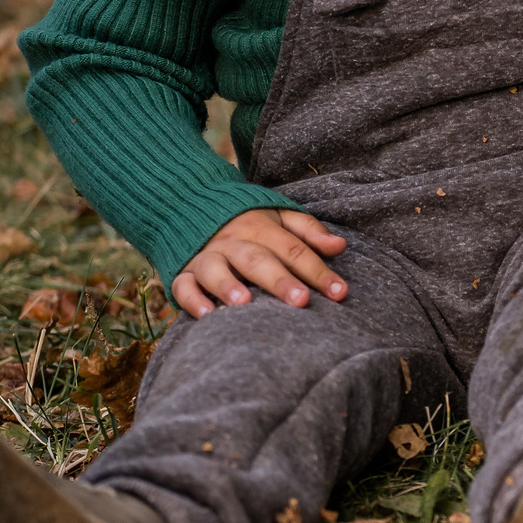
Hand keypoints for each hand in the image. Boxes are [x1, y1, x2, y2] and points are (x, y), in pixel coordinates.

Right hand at [173, 208, 347, 317]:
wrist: (194, 207)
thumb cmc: (250, 222)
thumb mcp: (280, 217)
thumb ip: (309, 231)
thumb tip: (340, 246)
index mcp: (261, 228)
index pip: (294, 250)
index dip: (318, 271)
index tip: (340, 292)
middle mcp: (233, 242)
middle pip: (257, 260)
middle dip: (279, 281)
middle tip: (301, 301)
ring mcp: (206, 257)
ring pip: (215, 269)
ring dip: (228, 285)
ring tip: (244, 303)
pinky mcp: (183, 272)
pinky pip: (182, 286)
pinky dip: (192, 299)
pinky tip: (207, 315)